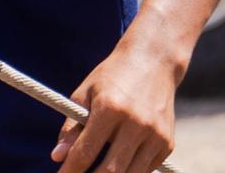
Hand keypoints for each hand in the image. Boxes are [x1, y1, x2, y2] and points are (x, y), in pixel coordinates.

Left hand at [53, 40, 178, 172]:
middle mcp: (135, 123)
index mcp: (109, 108)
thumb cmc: (112, 77)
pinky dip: (129, 172)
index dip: (70, 170)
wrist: (154, 62)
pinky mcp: (167, 143)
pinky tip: (117, 163)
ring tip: (96, 171)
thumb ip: (72, 127)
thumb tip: (57, 157)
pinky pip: (145, 169)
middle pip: (110, 171)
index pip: (86, 151)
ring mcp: (155, 135)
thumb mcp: (86, 94)